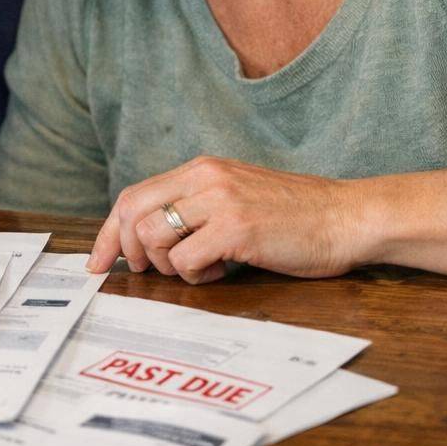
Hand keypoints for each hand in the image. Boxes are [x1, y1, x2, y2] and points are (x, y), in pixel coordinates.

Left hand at [86, 156, 364, 283]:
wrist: (348, 217)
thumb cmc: (296, 216)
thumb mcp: (236, 196)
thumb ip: (196, 206)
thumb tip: (147, 238)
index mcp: (201, 169)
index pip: (133, 195)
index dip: (108, 232)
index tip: (98, 262)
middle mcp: (204, 178)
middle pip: (132, 213)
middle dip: (128, 251)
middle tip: (150, 271)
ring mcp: (220, 201)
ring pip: (154, 238)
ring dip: (168, 265)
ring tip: (201, 267)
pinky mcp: (237, 229)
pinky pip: (186, 260)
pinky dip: (195, 276)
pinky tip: (222, 272)